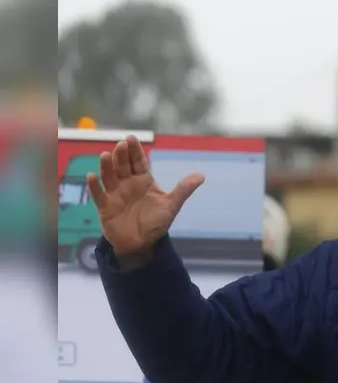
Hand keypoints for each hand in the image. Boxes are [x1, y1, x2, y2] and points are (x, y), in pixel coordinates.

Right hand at [86, 135, 204, 256]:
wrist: (141, 243)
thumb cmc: (155, 222)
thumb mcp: (171, 205)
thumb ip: (183, 190)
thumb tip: (201, 175)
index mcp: (143, 180)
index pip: (138, 162)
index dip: (134, 150)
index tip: (131, 138)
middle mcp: (127, 184)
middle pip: (122, 166)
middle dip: (121, 155)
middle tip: (121, 145)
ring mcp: (114, 194)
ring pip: (109, 177)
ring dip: (106, 166)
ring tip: (105, 156)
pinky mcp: (105, 207)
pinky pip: (98, 195)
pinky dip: (94, 186)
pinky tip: (92, 177)